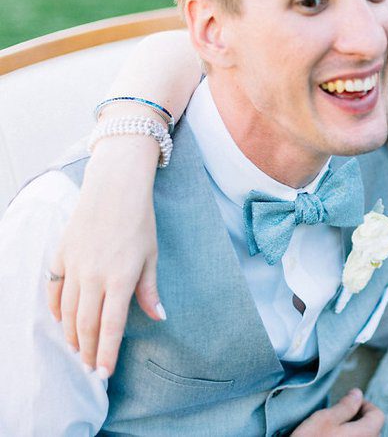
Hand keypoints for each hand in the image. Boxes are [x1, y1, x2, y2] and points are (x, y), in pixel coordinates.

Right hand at [46, 136, 163, 376]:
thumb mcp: (151, 255)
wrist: (115, 188)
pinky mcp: (61, 255)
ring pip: (68, 312)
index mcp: (120, 278)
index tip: (105, 372)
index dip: (108, 352)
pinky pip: (55, 290)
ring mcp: (74, 266)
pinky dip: (57, 309)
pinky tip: (62, 321)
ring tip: (79, 350)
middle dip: (89, 350)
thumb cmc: (139, 221)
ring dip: (72, 335)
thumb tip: (158, 316)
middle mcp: (94, 276)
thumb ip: (150, 289)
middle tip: (91, 369)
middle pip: (87, 324)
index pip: (112, 326)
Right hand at [291, 389, 384, 435]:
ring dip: (354, 432)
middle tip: (340, 416)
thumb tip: (357, 394)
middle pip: (373, 428)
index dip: (365, 404)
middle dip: (360, 418)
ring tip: (334, 431)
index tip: (351, 402)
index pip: (378, 415)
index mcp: (366, 434)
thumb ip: (345, 406)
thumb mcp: (325, 419)